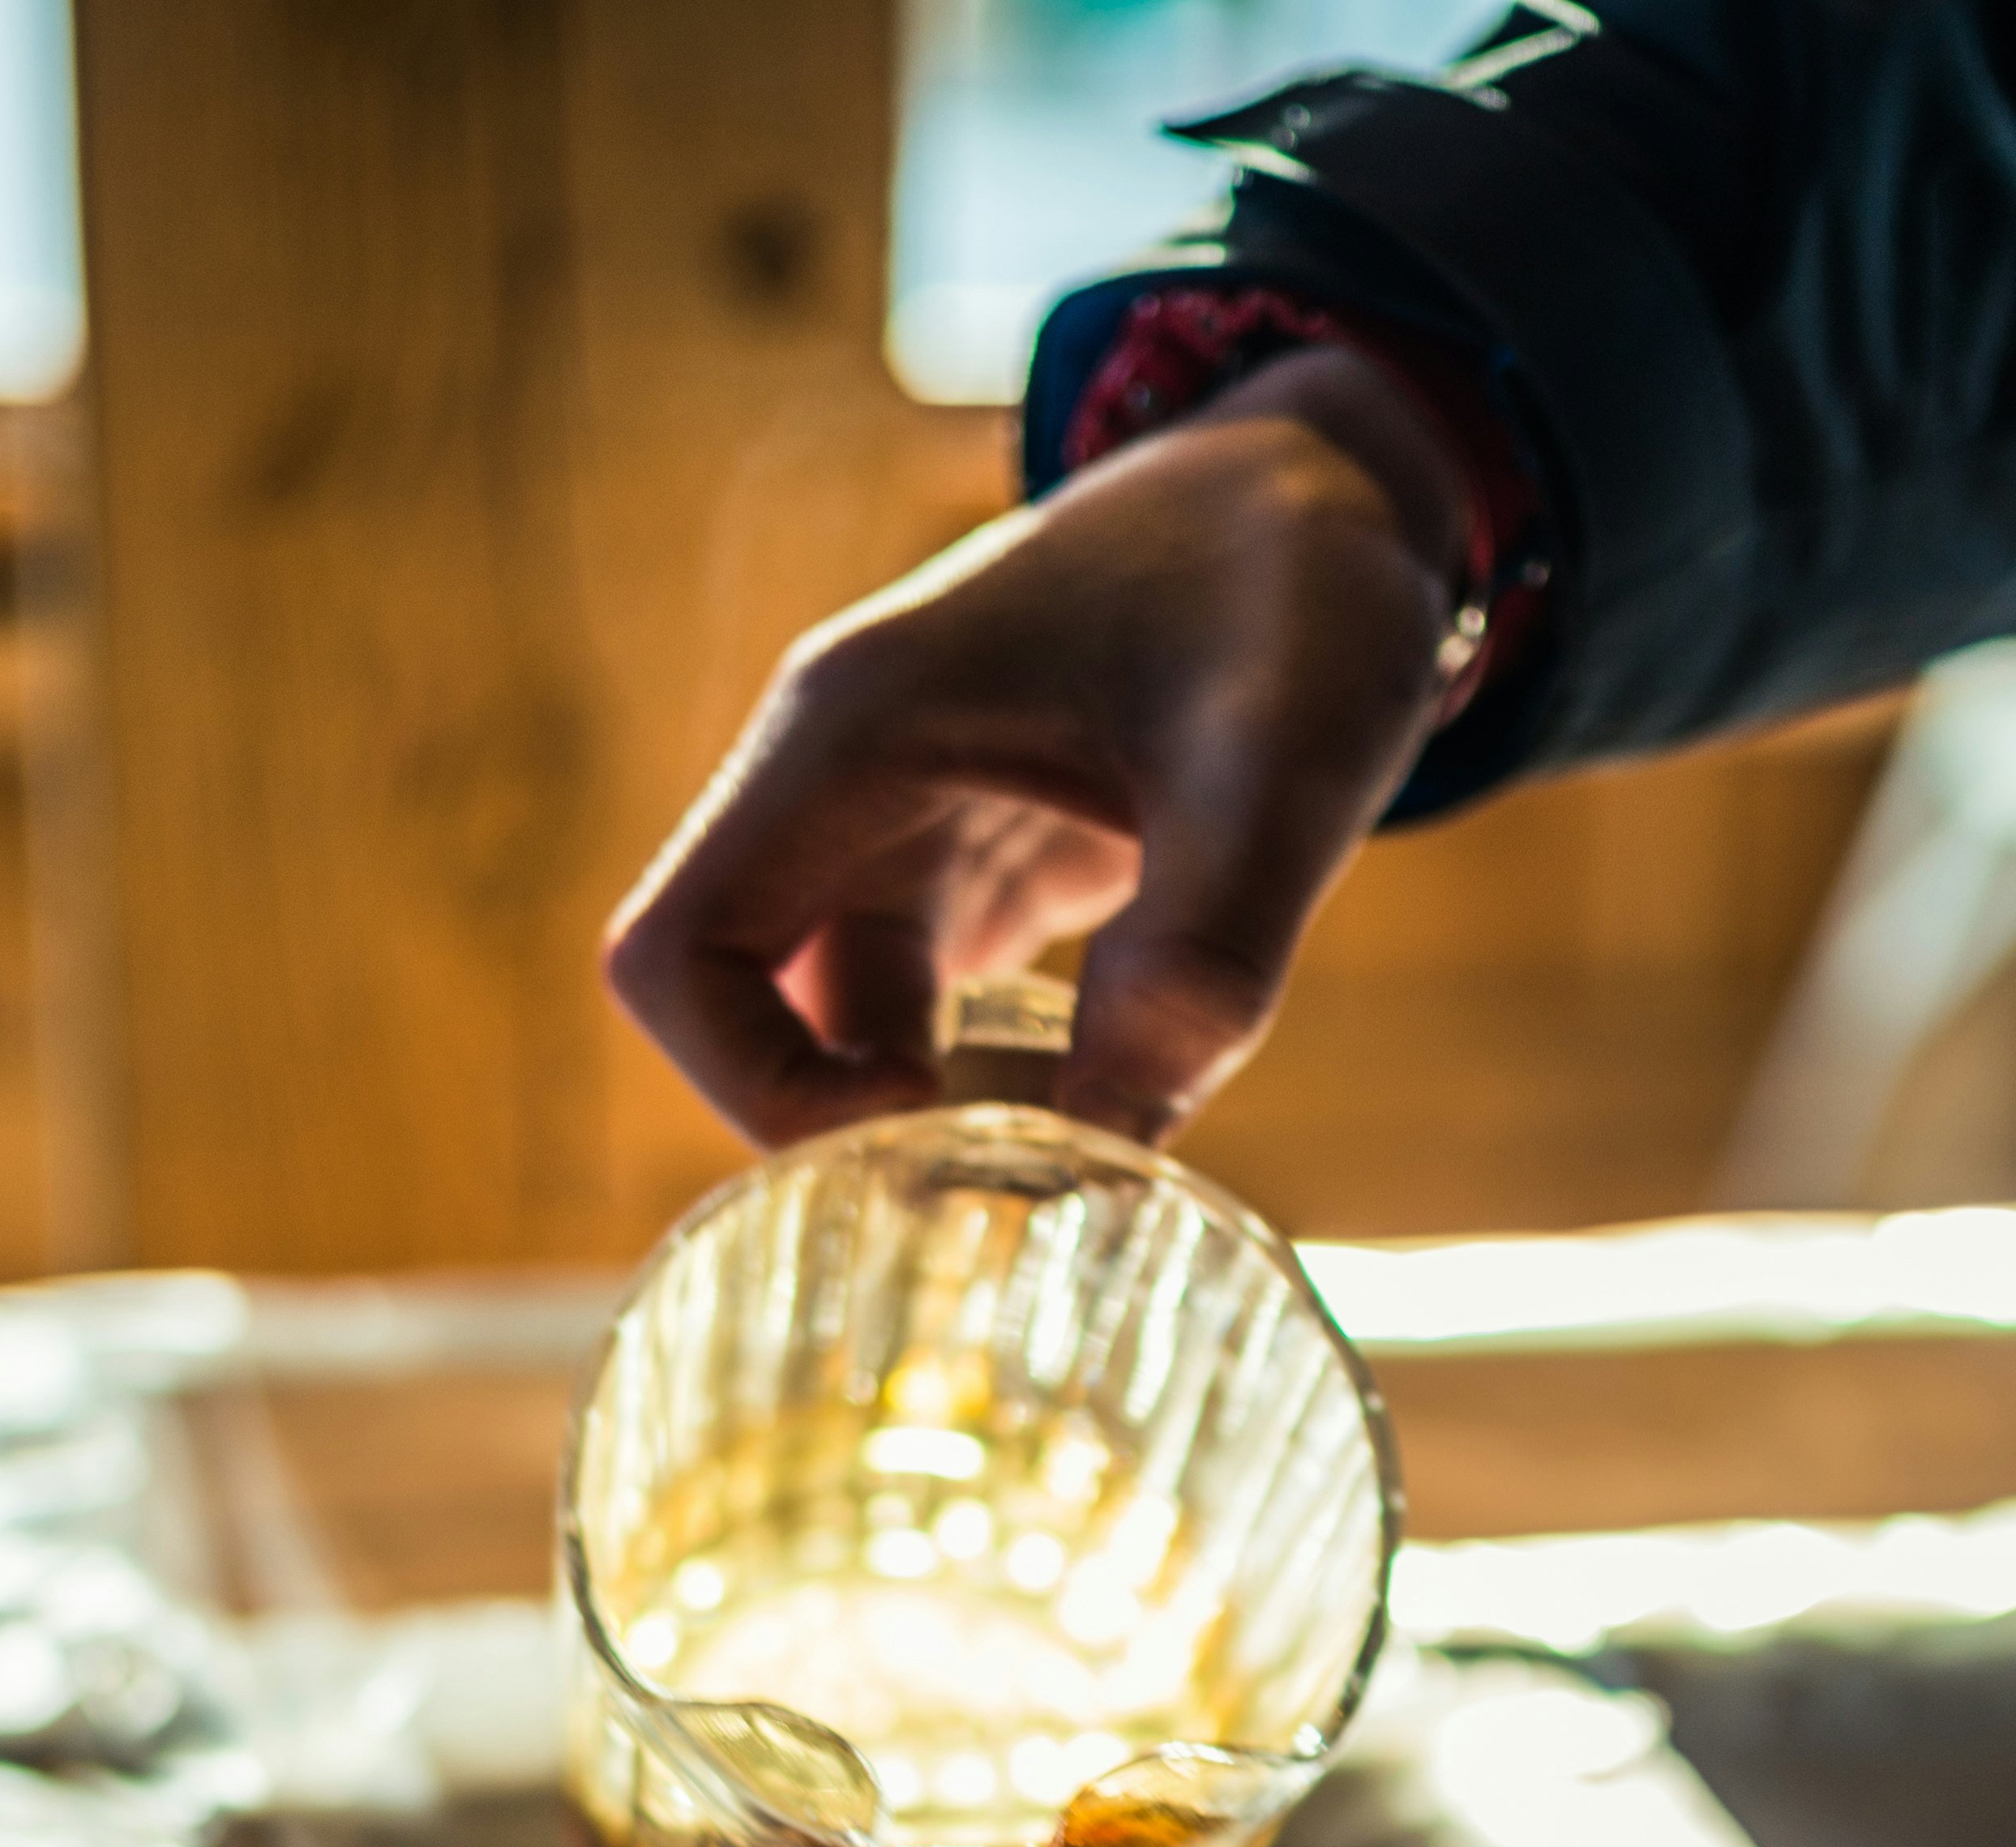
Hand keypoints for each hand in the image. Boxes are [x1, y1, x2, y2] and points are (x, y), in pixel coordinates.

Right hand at [606, 354, 1475, 1147]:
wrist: (1338, 487)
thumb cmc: (1297, 582)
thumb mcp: (1288, 763)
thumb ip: (1210, 948)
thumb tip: (1116, 1138)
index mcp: (852, 733)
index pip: (676, 953)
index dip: (749, 1083)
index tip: (912, 1132)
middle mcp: (842, 778)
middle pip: (734, 1005)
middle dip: (834, 1123)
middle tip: (996, 1190)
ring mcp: (900, 816)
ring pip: (830, 1018)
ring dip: (914, 1110)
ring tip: (1060, 1173)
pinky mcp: (974, 854)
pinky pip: (920, 1005)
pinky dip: (979, 1079)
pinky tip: (1093, 1116)